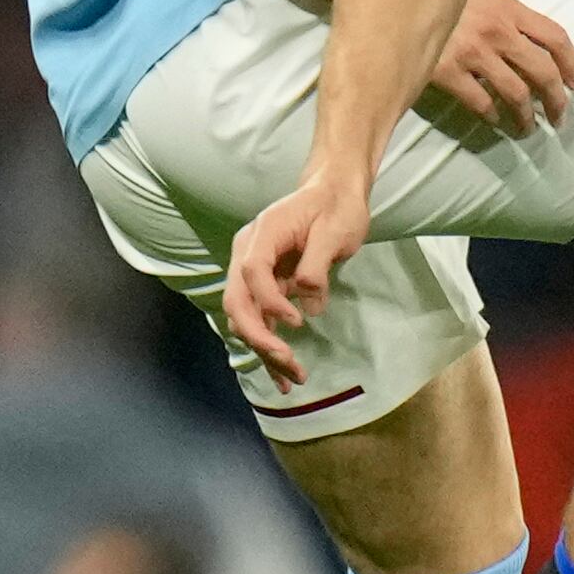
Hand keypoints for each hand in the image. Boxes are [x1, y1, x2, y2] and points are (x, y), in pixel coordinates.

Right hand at [225, 169, 370, 385]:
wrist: (334, 194)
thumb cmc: (336, 207)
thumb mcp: (334, 230)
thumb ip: (317, 265)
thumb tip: (309, 306)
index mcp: (263, 234)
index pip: (252, 271)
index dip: (269, 300)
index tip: (297, 323)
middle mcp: (248, 255)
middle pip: (238, 302)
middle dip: (259, 337)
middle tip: (289, 363)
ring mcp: (252, 274)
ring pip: (246, 319)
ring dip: (265, 351)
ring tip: (293, 379)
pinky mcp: (266, 289)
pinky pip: (261, 322)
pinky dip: (270, 349)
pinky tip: (282, 376)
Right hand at [427, 0, 573, 134]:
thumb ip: (503, 14)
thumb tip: (527, 40)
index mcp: (509, 8)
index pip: (556, 38)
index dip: (572, 64)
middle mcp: (498, 32)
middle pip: (543, 72)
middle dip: (557, 100)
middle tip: (559, 117)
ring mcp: (474, 53)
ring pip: (516, 94)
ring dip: (526, 116)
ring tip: (527, 127)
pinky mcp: (448, 71)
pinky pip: (480, 102)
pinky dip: (491, 115)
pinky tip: (493, 119)